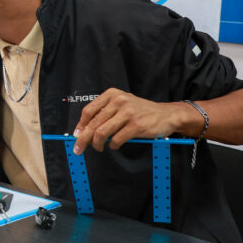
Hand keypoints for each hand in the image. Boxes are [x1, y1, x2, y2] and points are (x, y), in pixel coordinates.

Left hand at [72, 88, 191, 154]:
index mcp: (112, 94)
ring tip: (98, 148)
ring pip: (102, 132)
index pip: (89, 111)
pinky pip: (116, 139)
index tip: (76, 135)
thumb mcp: (121, 104)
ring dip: (97, 144)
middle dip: (83, 139)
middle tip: (78, 148)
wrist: (167, 114)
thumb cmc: (141, 111)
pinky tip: (115, 145)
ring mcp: (127, 113)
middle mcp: (118, 101)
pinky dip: (113, 145)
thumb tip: (84, 130)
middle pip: (93, 123)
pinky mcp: (136, 125)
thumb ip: (105, 113)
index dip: (80, 125)